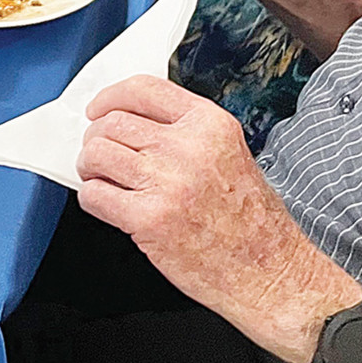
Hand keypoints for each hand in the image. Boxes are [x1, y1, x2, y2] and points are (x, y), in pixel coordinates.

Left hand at [78, 75, 359, 362]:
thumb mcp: (229, 154)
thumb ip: (184, 132)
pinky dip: (92, 198)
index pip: (143, 89)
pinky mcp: (149, 219)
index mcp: (210, 124)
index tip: (97, 110)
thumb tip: (129, 120)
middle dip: (96, 139)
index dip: (111, 97)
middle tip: (100, 157)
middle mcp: (188, 147)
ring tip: (104, 180)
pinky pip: (94, 195)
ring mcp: (167, 182)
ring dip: (90, 168)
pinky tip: (109, 204)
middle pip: (112, 123)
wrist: (271, 273)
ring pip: (96, 154)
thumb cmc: (252, 221)